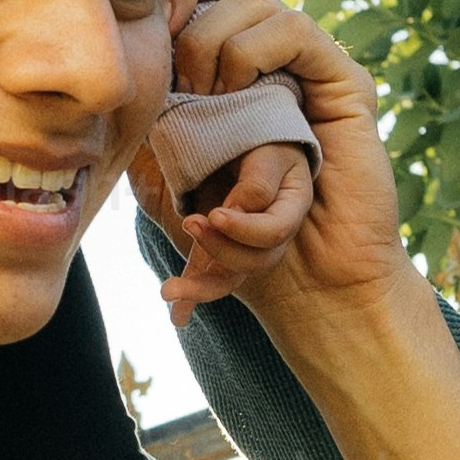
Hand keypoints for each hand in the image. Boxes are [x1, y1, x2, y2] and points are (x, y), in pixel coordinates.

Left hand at [135, 0, 417, 326]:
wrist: (294, 278)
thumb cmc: (219, 226)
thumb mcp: (157, 158)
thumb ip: (141, 100)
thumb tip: (111, 26)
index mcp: (217, 53)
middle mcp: (262, 44)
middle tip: (164, 57)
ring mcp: (302, 58)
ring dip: (208, 45)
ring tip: (199, 100)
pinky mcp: (339, 77)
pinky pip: (290, 26)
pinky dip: (249, 55)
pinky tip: (232, 97)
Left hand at [150, 119, 318, 315]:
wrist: (252, 140)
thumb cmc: (263, 141)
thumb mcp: (266, 152)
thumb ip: (255, 181)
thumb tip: (234, 214)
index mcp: (291, 207)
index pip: (273, 232)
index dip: (244, 229)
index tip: (213, 214)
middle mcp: (273, 235)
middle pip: (255, 261)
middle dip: (219, 249)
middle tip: (191, 222)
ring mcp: (247, 246)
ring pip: (231, 277)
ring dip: (200, 287)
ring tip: (167, 291)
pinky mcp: (221, 249)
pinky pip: (210, 276)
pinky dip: (192, 298)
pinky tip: (177, 319)